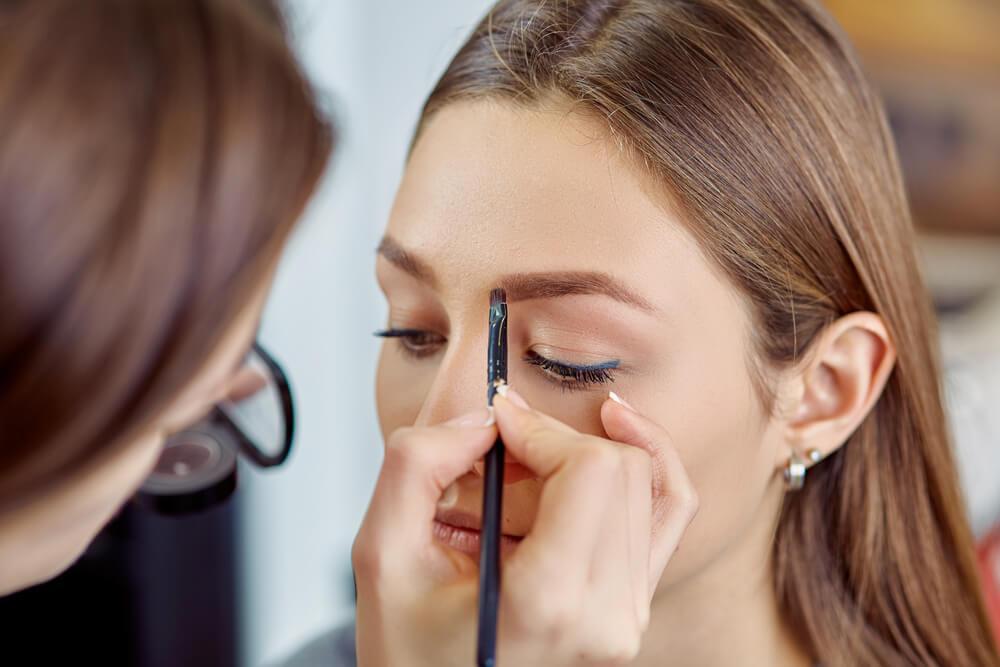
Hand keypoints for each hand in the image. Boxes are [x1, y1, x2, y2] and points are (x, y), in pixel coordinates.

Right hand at [352, 391, 697, 666]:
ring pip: (648, 482)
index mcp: (547, 603)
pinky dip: (649, 461)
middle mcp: (606, 615)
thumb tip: (485, 417)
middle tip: (503, 444)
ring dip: (588, 452)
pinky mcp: (634, 606)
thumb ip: (418, 465)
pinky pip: (670, 511)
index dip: (541, 427)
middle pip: (622, 470)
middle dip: (559, 437)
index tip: (495, 422)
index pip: (590, 469)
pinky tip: (616, 430)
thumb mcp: (380, 553)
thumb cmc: (408, 644)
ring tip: (530, 460)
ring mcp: (629, 616)